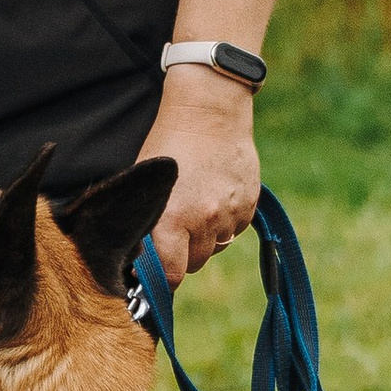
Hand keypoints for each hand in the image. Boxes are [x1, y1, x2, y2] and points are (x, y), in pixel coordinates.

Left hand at [135, 72, 261, 279]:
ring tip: (197, 204)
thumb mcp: (147, 185)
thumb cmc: (168, 145)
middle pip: (194, 263)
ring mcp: (230, 214)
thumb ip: (147, 225)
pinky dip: (225, 221)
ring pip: (215, 247)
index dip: (163, 278)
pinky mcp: (249, 205)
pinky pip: (234, 229)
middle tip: (175, 228)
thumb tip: (141, 260)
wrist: (209, 111)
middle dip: (183, 253)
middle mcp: (203, 222)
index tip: (158, 273)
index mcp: (171, 220)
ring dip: (205, 237)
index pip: (171, 275)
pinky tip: (215, 194)